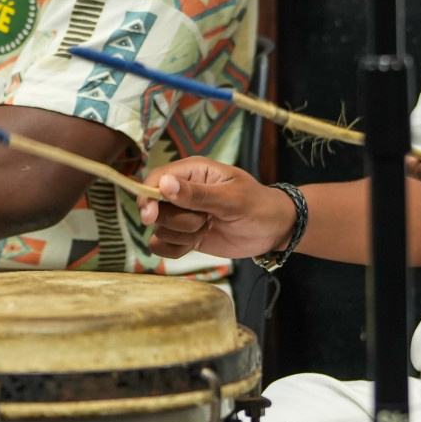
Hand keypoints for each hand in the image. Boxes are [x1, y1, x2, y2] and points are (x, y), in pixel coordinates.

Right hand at [140, 158, 297, 259]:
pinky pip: (163, 246)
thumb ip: (198, 194)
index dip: (148, 197)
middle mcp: (182, 191)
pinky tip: (198, 242)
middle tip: (207, 218)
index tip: (151, 216)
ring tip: (209, 227)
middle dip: (180, 221)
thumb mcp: (232, 198)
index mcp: (192, 172)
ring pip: (160, 229)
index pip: (155, 179)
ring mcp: (182, 214)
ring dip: (184, 236)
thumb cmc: (257, 205)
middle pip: (156, 209)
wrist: (273, 229)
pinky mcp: (184, 235)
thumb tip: (164, 185)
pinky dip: (177, 249)